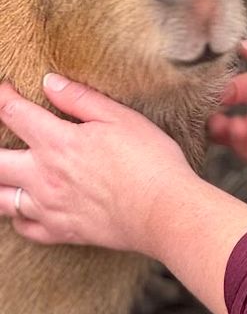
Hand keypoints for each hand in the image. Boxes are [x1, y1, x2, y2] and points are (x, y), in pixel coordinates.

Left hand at [0, 75, 195, 252]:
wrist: (163, 210)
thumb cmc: (150, 160)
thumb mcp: (121, 117)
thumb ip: (80, 99)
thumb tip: (50, 82)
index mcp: (58, 142)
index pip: (14, 113)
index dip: (1, 97)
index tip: (2, 88)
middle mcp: (44, 176)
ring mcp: (48, 207)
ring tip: (5, 170)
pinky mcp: (60, 231)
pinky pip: (22, 227)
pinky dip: (17, 216)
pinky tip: (24, 205)